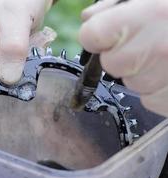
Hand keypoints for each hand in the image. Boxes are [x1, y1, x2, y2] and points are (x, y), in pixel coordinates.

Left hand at [79, 0, 167, 116]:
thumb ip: (117, 5)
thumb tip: (90, 17)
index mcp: (147, 18)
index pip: (92, 36)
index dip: (96, 34)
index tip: (105, 33)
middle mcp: (155, 51)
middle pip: (110, 63)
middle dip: (121, 54)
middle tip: (146, 42)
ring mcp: (166, 80)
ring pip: (132, 82)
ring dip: (142, 71)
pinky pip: (150, 96)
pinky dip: (158, 86)